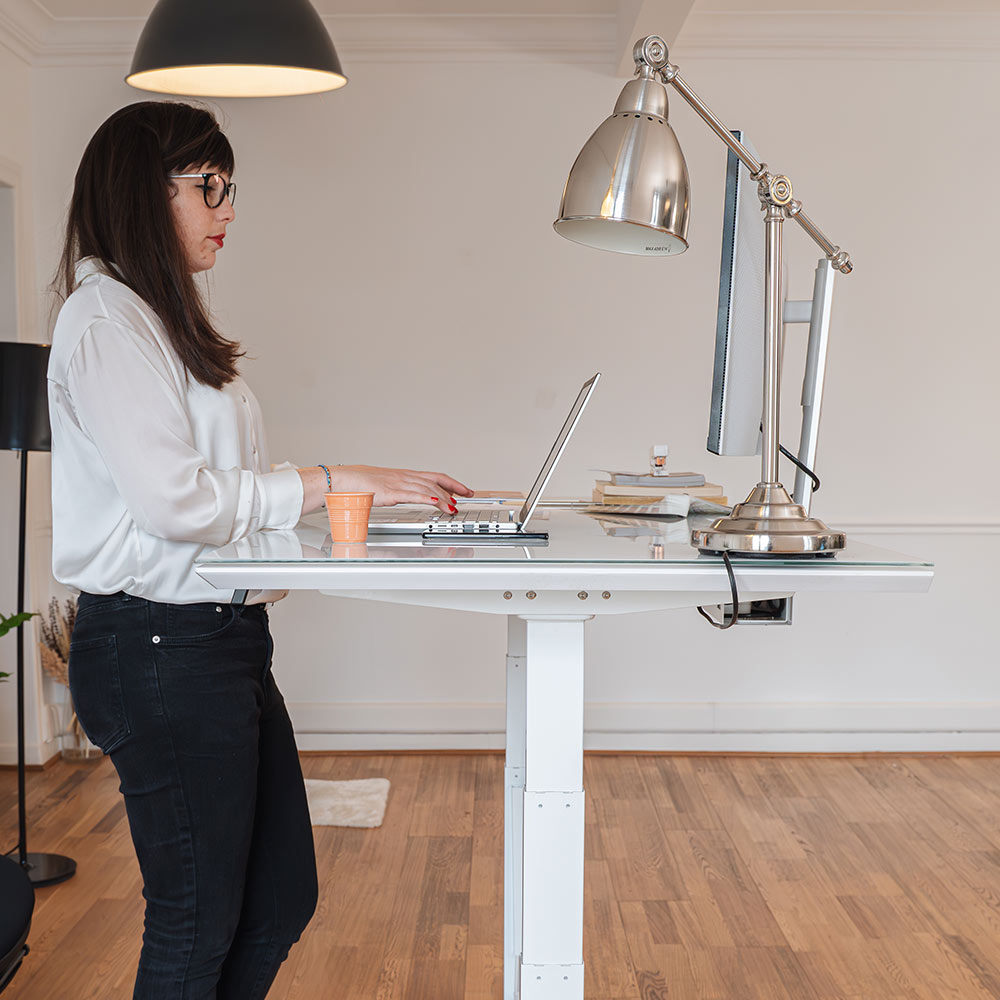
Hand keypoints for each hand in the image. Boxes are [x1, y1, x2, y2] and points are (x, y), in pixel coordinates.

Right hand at [334, 465, 473, 513]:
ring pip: (427, 488)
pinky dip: (427, 498)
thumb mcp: (384, 487)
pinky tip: (436, 503)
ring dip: (443, 498)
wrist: (342, 480)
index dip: (451, 482)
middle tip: (466, 497)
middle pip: (435, 481)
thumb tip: (406, 498)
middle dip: (454, 489)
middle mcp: (404, 477)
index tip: (464, 489)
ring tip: (453, 507)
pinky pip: (412, 495)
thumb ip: (397, 492)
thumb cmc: (359, 484)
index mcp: (403, 475)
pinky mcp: (390, 492)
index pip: (434, 476)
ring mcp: (397, 484)